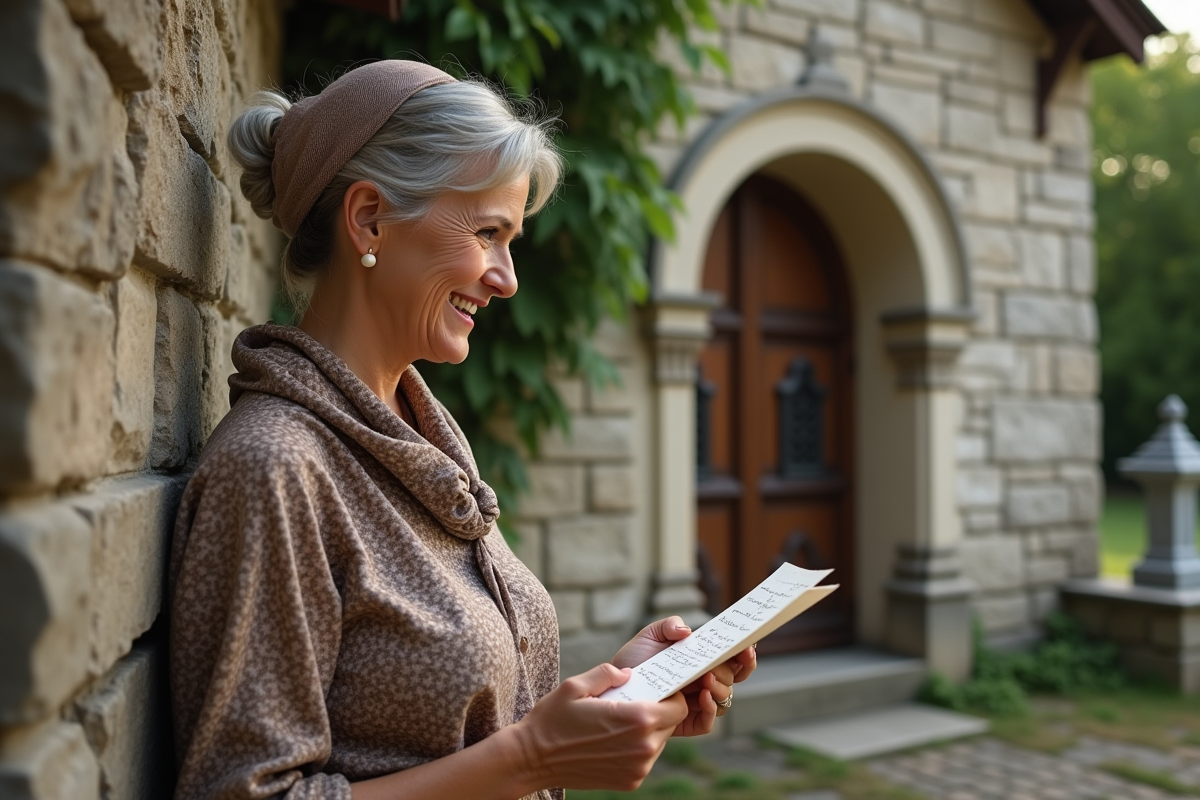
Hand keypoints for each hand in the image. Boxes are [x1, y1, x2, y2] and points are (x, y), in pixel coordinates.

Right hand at [509, 663, 688, 791]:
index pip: (678, 706)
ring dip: (648, 730)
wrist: (533, 759)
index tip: (654, 690)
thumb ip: (607, 673)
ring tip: (619, 721)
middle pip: (671, 724)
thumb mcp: (576, 685)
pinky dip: (636, 748)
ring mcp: (638, 768)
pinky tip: (612, 739)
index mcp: (636, 719)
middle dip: (659, 711)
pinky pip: (645, 759)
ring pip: (659, 742)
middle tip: (634, 702)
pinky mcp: (630, 781)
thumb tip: (629, 673)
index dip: (671, 696)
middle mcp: (643, 747)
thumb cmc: (553, 719)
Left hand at [611, 617, 758, 736]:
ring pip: (724, 700)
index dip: (745, 654)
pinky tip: (703, 698)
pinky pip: (707, 722)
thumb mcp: (650, 635)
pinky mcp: (686, 722)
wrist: (613, 685)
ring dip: (721, 689)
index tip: (748, 646)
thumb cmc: (634, 659)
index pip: (733, 659)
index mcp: (701, 660)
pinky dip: (710, 710)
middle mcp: (704, 681)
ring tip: (706, 680)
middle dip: (731, 670)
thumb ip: (669, 625)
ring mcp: (696, 703)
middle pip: (733, 678)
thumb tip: (687, 630)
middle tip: (716, 665)